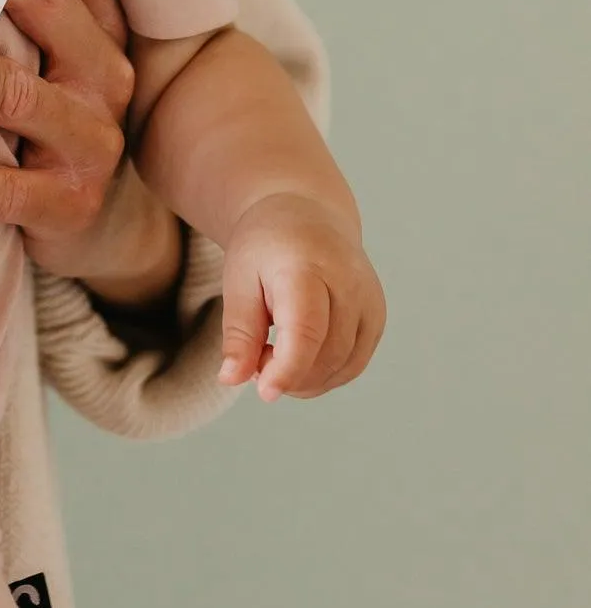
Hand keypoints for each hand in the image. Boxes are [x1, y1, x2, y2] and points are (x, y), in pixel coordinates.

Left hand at [218, 191, 385, 399]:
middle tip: (256, 359)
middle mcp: (348, 283)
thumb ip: (238, 332)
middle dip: (288, 375)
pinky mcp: (376, 317)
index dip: (287, 369)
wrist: (305, 215)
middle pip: (326, 355)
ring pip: (342, 367)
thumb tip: (231, 380)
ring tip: (273, 353)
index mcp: (308, 267)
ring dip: (305, 379)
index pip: (306, 330)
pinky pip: (353, 364)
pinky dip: (324, 373)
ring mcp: (369, 301)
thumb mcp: (238, 280)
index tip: (263, 391)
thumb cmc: (265, 248)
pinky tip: (299, 356)